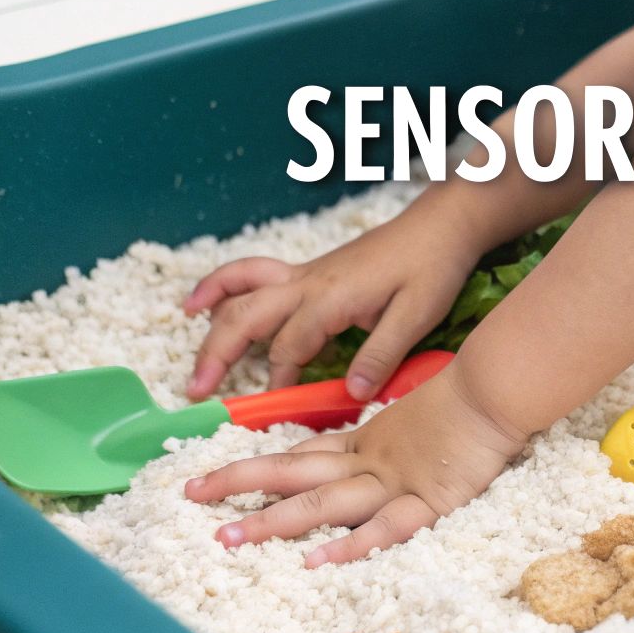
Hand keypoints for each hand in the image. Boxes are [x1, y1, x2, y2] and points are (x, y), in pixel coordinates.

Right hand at [182, 213, 479, 399]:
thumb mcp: (417, 315)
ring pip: (241, 294)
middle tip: (196, 392)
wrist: (440, 224)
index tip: (277, 408)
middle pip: (245, 317)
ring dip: (212, 324)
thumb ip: (382, 355)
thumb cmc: (432, 266)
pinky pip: (254, 276)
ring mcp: (305, 275)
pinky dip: (222, 287)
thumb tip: (352, 394)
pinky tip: (202, 304)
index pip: (289, 347)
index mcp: (330, 298)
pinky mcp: (309, 273)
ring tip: (193, 357)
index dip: (280, 380)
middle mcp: (307, 283)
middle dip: (217, 355)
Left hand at [183, 362, 527, 565]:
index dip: (255, 466)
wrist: (498, 388)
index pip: (301, 456)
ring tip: (231, 537)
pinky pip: (384, 528)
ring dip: (274, 521)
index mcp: (368, 442)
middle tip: (194, 498)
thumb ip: (391, 435)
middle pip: (294, 473)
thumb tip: (371, 446)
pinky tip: (317, 561)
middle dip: (242, 485)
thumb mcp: (417, 415)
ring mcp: (393, 483)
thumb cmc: (468, 397)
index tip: (214, 477)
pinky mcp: (427, 502)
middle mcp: (369, 463)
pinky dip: (350, 544)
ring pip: (323, 502)